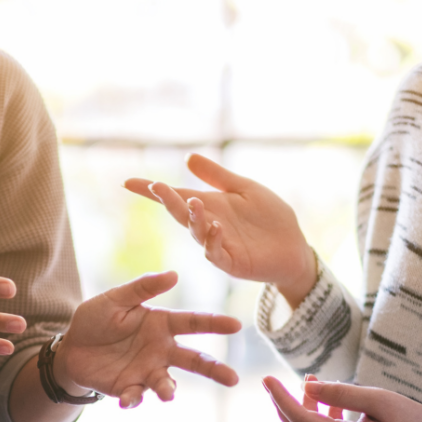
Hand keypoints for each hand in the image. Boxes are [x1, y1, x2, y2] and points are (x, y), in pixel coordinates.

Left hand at [55, 271, 240, 408]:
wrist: (71, 348)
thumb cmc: (96, 319)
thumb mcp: (116, 298)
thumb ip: (143, 288)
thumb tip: (174, 275)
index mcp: (162, 324)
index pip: (194, 323)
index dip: (215, 323)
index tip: (236, 325)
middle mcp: (161, 350)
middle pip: (194, 360)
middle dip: (214, 369)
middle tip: (233, 379)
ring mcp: (147, 371)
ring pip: (167, 383)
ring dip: (169, 389)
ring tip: (168, 395)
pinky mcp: (130, 388)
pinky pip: (137, 396)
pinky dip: (134, 399)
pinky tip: (126, 400)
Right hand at [125, 154, 316, 306]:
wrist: (293, 246)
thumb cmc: (269, 218)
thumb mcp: (244, 189)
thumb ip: (217, 176)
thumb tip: (188, 158)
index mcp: (209, 206)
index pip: (175, 197)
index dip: (152, 191)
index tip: (128, 182)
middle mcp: (208, 226)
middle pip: (180, 213)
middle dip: (167, 201)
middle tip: (156, 186)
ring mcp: (218, 245)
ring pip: (196, 233)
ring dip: (192, 218)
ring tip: (193, 202)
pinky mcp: (232, 263)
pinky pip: (216, 253)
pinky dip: (213, 241)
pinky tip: (216, 227)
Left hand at [263, 375, 421, 421]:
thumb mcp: (380, 399)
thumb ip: (342, 394)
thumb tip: (307, 386)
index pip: (301, 420)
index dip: (281, 399)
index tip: (266, 379)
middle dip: (285, 405)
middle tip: (277, 382)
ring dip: (305, 411)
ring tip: (312, 384)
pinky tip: (328, 405)